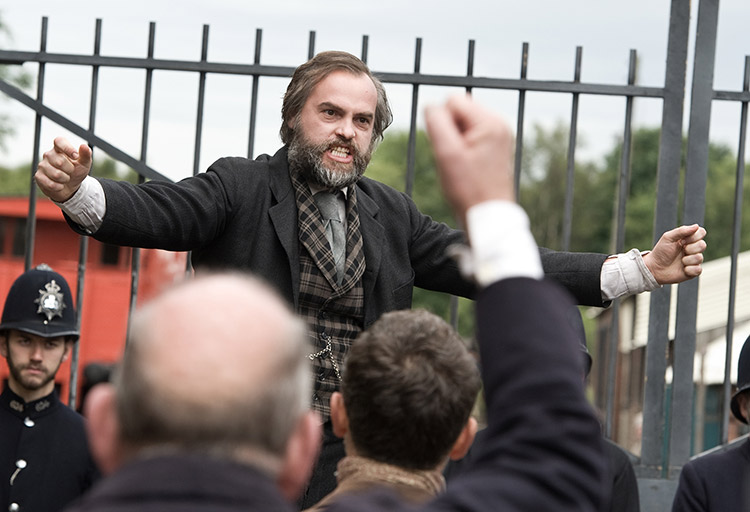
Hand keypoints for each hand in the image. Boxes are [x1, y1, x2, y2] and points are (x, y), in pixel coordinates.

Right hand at [35, 137, 92, 201]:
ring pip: (56, 174)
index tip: (76, 156)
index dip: (67, 148)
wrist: (69, 187)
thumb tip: (84, 146)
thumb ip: (86, 155)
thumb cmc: (76, 172)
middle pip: (60, 162)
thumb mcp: (84, 164)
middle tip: (71, 171)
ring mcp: (42, 165)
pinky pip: (50, 184)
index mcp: (59, 148)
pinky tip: (59, 185)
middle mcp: (48, 155)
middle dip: (70, 170)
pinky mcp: (38, 176)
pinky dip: (59, 187)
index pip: (59, 141)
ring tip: (65, 178)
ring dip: (65, 179)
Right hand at [424, 95, 514, 224]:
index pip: (452, 100)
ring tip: (462, 163)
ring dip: (456, 139)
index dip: (441, 123)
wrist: (488, 214)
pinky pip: (471, 133)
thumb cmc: (468, 188)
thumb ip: (436, 123)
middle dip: (450, 130)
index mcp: (490, 121)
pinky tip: (467, 164)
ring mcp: (500, 133)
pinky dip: (464, 146)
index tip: (449, 149)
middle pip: (459, 109)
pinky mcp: (497, 144)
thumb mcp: (446, 154)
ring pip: (464, 122)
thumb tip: (431, 106)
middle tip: (455, 157)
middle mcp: (499, 123)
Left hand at [643, 224, 706, 283]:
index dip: (694, 236)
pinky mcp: (694, 271)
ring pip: (699, 258)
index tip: (682, 240)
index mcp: (688, 239)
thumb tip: (696, 226)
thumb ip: (681, 231)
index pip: (701, 232)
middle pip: (703, 245)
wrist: (655, 268)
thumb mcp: (668, 238)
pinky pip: (698, 269)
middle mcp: (693, 249)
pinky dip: (688, 269)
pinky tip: (682, 269)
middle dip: (690, 248)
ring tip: (680, 261)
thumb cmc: (661, 252)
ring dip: (687, 260)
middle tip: (681, 250)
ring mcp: (694, 260)